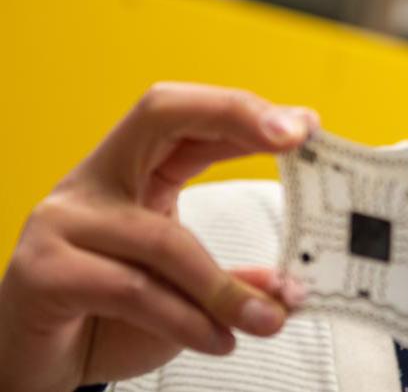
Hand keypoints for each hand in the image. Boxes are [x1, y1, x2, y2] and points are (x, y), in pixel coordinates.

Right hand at [0, 82, 315, 391]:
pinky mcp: (44, 272)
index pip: (186, 114)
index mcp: (129, 167)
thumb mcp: (181, 290)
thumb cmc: (106, 316)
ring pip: (164, 238)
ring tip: (270, 319)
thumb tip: (291, 288)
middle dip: (235, 116)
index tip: (306, 123)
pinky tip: (219, 341)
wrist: (30, 366)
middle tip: (295, 137)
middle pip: (161, 113)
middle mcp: (93, 180)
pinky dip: (188, 319)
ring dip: (225, 287)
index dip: (244, 112)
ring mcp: (62, 221)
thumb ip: (229, 279)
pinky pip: (133, 289)